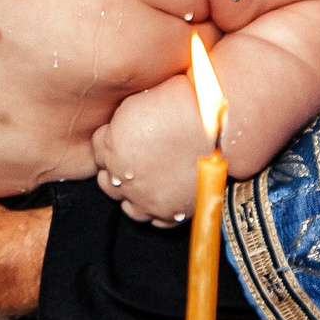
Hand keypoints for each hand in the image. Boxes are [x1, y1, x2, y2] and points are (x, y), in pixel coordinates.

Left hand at [90, 76, 210, 222]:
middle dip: (115, 168)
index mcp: (114, 146)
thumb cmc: (187, 104)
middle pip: (107, 180)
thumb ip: (125, 116)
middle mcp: (124, 177)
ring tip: (145, 181)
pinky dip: (156, 210)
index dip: (110, 138)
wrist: (222, 125)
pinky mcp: (171, 212)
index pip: (97, 146)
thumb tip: (121, 121)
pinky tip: (162, 196)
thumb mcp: (142, 98)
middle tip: (130, 158)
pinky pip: (155, 221)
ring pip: (127, 206)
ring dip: (132, 194)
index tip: (121, 133)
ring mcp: (147, 199)